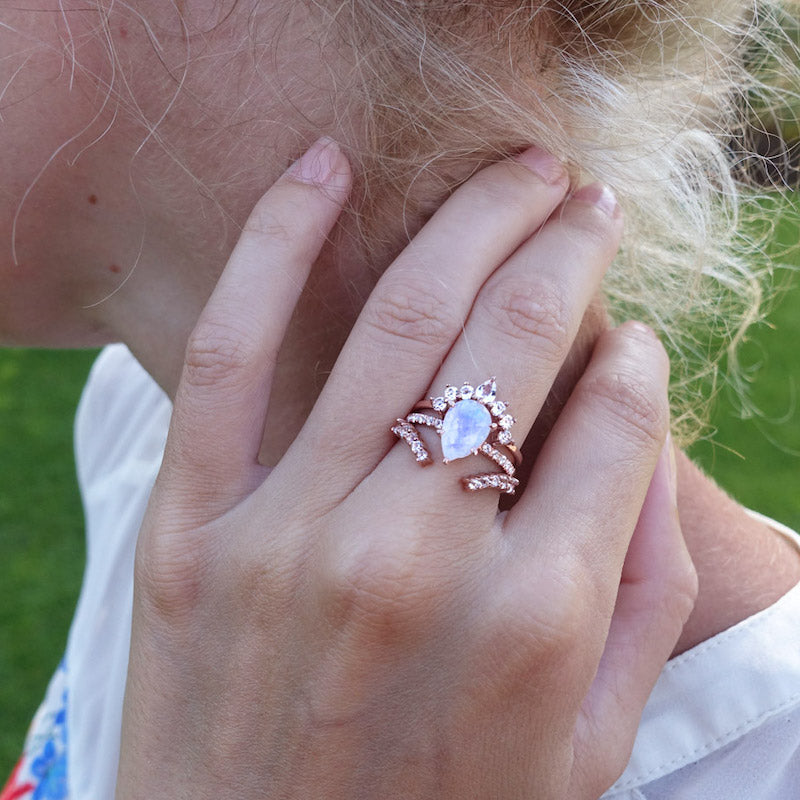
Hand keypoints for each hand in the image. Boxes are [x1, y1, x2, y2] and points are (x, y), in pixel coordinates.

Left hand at [116, 138, 696, 798]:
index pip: (614, 421)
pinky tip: (325, 169)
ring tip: (517, 174)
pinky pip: (228, 352)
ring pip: (398, 325)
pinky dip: (275, 245)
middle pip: (517, 341)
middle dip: (570, 249)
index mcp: (534, 623)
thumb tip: (642, 441)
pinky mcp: (193, 529)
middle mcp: (416, 563)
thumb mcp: (586, 747)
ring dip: (473, 224)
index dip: (631, 360)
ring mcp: (292, 537)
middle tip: (588, 202)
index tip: (625, 335)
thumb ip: (643, 599)